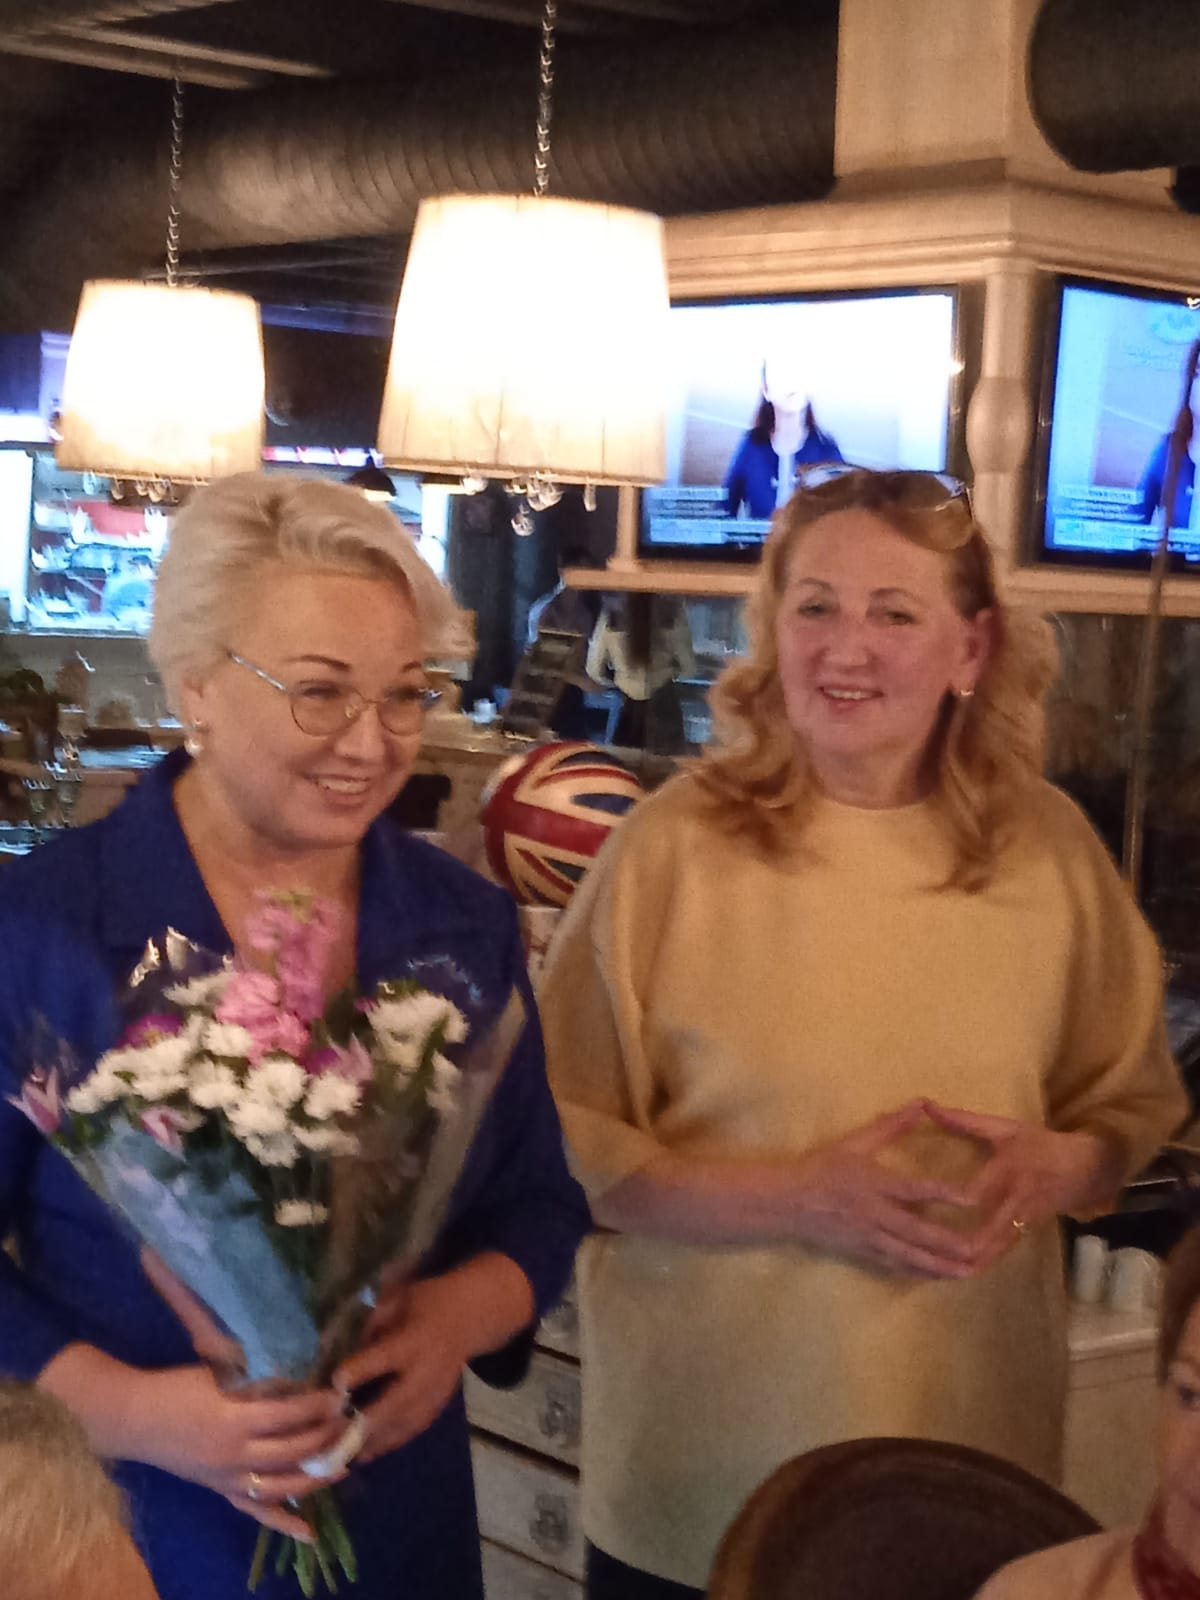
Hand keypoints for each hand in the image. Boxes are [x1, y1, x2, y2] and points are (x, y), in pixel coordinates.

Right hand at [39, 1343, 348, 1543]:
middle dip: (325, 1437)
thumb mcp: (220, 1371)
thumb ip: (259, 1376)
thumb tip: (302, 1372)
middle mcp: (236, 1453)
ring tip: (344, 1464)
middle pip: (292, 1451)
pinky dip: (284, 1522)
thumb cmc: (178, 1386)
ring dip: (315, 1476)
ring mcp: (228, 1477)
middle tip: (349, 1423)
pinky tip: (310, 1533)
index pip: (290, 1414)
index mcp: (235, 1418)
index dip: (318, 1405)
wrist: (136, 1418)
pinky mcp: (222, 1489)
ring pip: (282, 1485)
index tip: (341, 1395)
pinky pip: (256, 1511)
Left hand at [332, 1274, 477, 1463]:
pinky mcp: (438, 1405)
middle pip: (394, 1403)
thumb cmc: (430, 1302)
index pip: (384, 1358)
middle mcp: (425, 1371)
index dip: (359, 1370)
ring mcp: (434, 1393)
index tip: (334, 1382)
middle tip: (333, 1436)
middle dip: (364, 1422)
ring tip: (343, 1454)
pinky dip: (389, 1443)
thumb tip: (351, 1352)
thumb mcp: (399, 1300)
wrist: (472, 1317)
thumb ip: (373, 1326)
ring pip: (402, 1424)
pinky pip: (412, 1430)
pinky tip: (367, 1452)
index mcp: (414, 1340)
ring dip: (372, 1441)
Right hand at [789, 1100, 981, 1277]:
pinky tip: (936, 1277)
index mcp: (874, 1183)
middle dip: (948, 1243)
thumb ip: (891, 1125)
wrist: (788, 1202)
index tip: (971, 1199)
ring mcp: (869, 1237)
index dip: (943, 1194)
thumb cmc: (823, 1167)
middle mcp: (874, 1213)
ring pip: (909, 1255)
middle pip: (916, 1231)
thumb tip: (921, 1103)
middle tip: (978, 1250)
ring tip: (966, 1273)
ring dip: (939, 1266)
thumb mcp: (855, 1142)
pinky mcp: (863, 1253)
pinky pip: (895, 1264)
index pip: (914, 1190)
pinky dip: (917, 1271)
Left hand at [922, 1101, 1119, 1268]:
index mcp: (1010, 1169)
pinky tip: (956, 1272)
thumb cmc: (1038, 1145)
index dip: (963, 1198)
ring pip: (995, 1250)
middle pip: (990, 1232)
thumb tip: (928, 1105)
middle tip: (931, 1252)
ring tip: (938, 1271)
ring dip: (969, 1262)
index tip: (935, 1202)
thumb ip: (964, 1120)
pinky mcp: (1024, 1234)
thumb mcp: (1004, 1128)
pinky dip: (980, 1263)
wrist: (1085, 1170)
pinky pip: (999, 1253)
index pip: (983, 1188)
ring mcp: (1022, 1221)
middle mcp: (1016, 1200)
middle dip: (964, 1246)